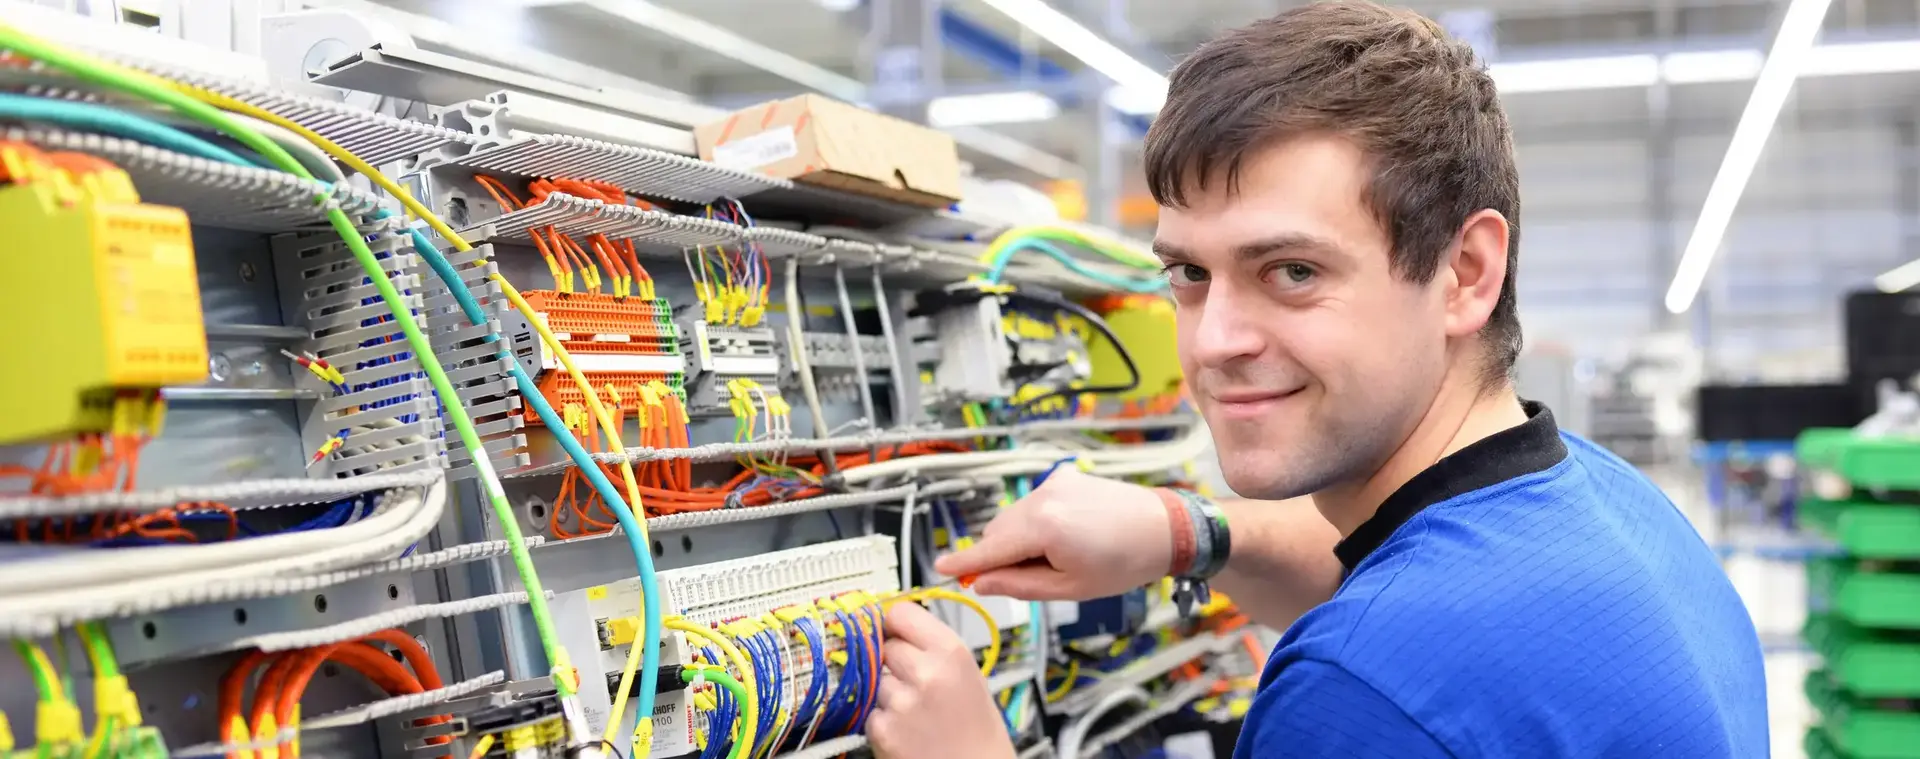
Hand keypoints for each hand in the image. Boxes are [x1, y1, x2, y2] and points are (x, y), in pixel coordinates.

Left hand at [869, 602, 1014, 758]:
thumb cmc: (978, 728)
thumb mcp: (967, 672)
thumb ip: (932, 646)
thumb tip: (895, 624)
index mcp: (951, 652)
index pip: (901, 612)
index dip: (894, 622)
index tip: (893, 629)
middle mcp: (926, 673)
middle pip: (884, 645)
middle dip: (893, 661)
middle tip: (914, 681)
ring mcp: (901, 703)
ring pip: (875, 679)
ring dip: (888, 692)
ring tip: (916, 711)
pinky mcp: (883, 730)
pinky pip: (871, 711)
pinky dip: (884, 720)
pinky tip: (908, 730)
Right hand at [933, 468, 1173, 599]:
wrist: (1166, 528)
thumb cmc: (1125, 562)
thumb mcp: (1070, 588)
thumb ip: (1020, 584)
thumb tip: (984, 582)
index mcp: (1045, 526)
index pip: (991, 547)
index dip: (965, 562)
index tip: (940, 568)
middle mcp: (1043, 497)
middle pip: (998, 530)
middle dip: (1000, 554)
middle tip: (1023, 579)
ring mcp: (1054, 483)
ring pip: (1015, 516)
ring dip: (1019, 539)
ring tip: (1058, 558)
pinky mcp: (1065, 477)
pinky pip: (1034, 504)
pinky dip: (1036, 523)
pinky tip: (1065, 538)